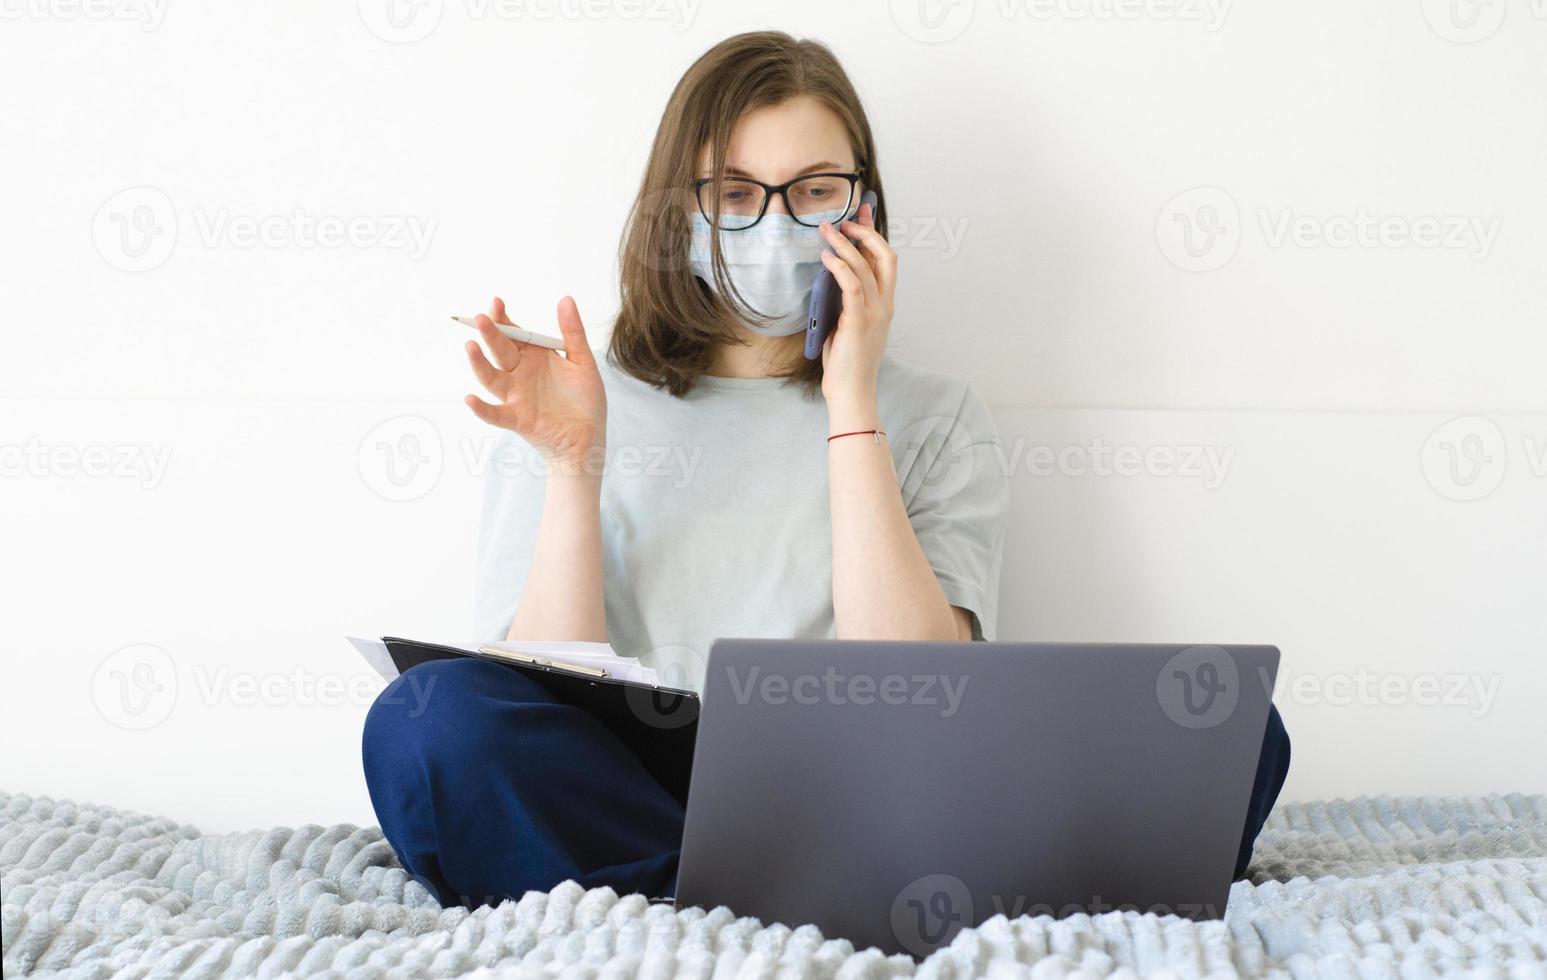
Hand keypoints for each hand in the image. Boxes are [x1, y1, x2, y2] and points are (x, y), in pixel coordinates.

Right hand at [464, 296, 606, 472]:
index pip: (514, 334)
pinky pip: (495, 414)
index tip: (496, 302)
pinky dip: (481, 409)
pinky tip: (470, 399)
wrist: (588, 438)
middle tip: (481, 318)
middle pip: (500, 351)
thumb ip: (573, 332)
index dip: (504, 319)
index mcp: (535, 357)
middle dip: (490, 334)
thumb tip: (565, 299)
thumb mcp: (582, 362)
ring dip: (479, 364)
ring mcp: (516, 397)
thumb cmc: (584, 401)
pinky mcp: (517, 419)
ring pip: (492, 378)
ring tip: (471, 347)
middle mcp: (520, 374)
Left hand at [817, 199, 896, 416]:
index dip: (874, 232)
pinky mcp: (859, 321)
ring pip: (864, 266)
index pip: (886, 259)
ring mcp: (875, 313)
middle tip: (843, 220)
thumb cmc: (846, 361)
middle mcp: (885, 305)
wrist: (851, 391)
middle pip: (884, 255)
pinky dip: (840, 267)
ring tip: (826, 230)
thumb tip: (831, 273)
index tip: (861, 211)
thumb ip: (846, 299)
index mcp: (885, 304)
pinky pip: (852, 286)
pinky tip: (826, 257)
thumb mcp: (847, 323)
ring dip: (844, 244)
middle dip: (865, 231)